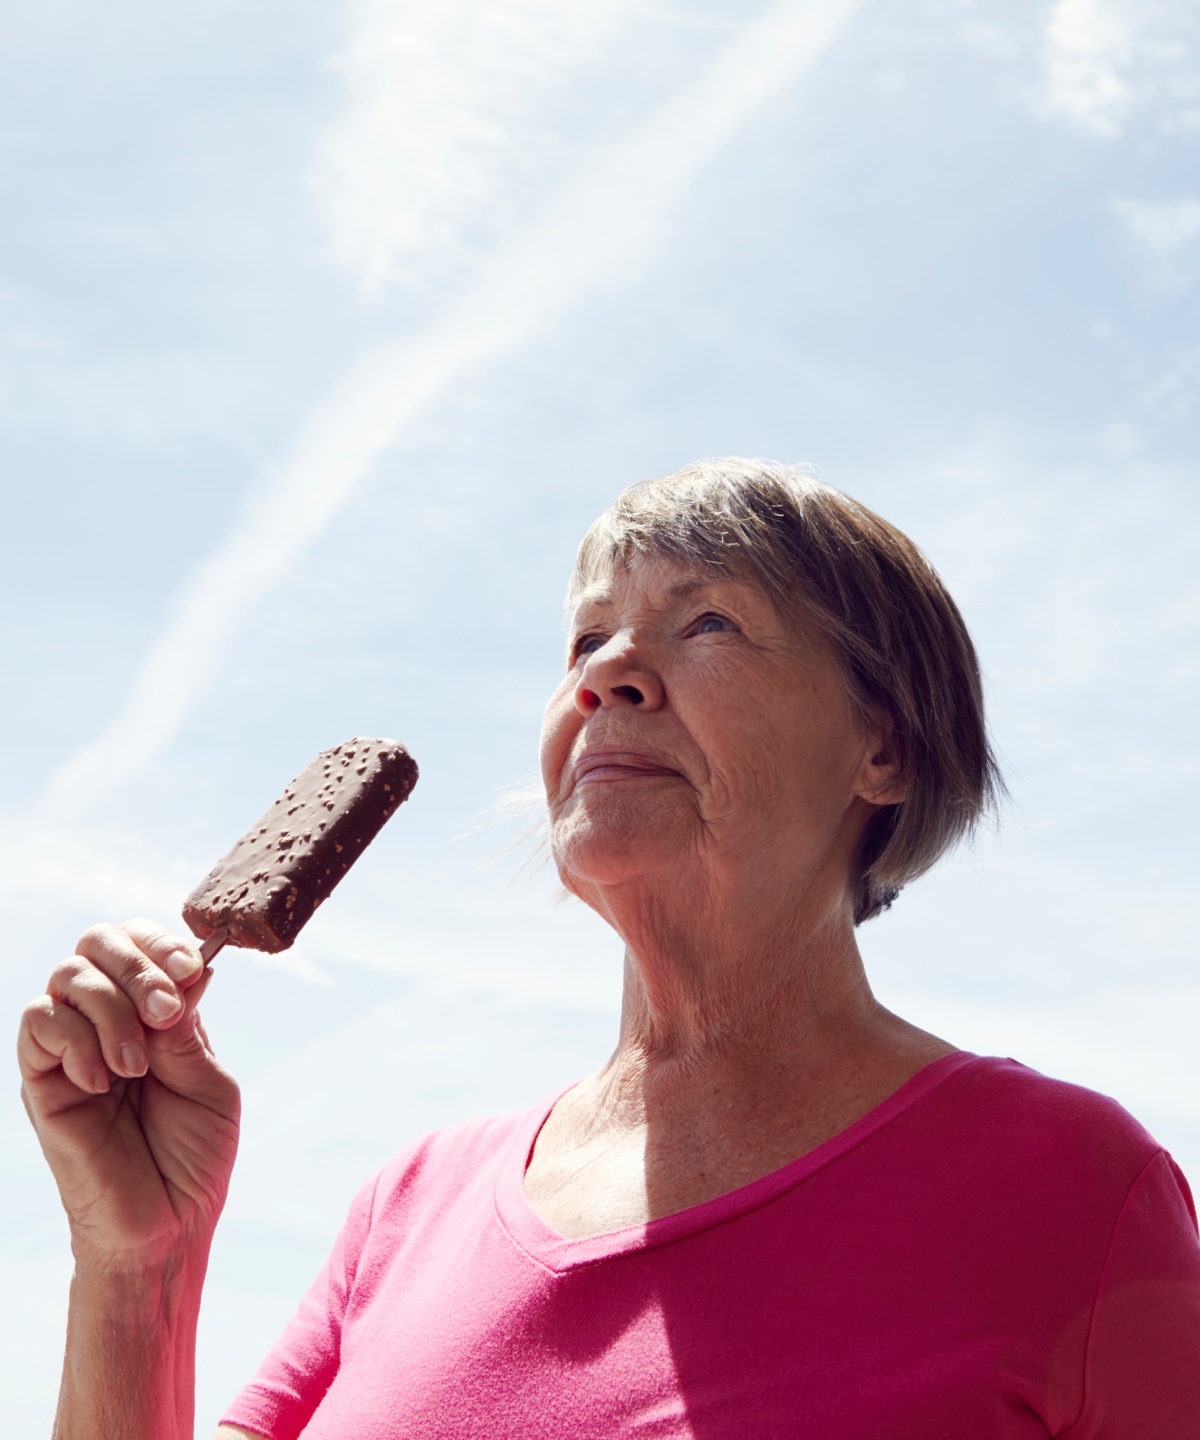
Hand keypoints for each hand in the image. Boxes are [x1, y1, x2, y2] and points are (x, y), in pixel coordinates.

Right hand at [18, 919, 239, 1272]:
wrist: (166, 1227)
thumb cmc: (193, 1159)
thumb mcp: (208, 1083)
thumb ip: (187, 1029)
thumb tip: (185, 971)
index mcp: (153, 1014)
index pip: (141, 941)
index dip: (163, 943)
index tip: (193, 970)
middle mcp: (107, 1020)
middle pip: (98, 941)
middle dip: (137, 964)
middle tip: (165, 1011)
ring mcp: (71, 1048)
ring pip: (67, 976)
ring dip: (111, 1009)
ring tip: (137, 1065)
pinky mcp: (41, 1081)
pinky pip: (38, 1023)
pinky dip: (77, 1039)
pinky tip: (104, 1081)